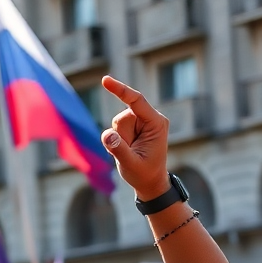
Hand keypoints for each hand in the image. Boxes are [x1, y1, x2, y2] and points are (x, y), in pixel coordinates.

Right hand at [99, 76, 169, 199]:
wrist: (150, 182)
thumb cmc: (144, 174)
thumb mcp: (131, 164)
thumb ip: (119, 149)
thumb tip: (107, 135)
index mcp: (156, 123)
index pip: (136, 101)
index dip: (120, 90)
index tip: (105, 80)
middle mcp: (150, 118)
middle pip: (122, 117)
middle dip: (121, 135)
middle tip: (132, 153)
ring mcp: (142, 121)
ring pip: (117, 122)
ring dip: (119, 139)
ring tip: (131, 152)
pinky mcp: (135, 125)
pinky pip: (116, 127)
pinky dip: (117, 140)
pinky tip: (129, 149)